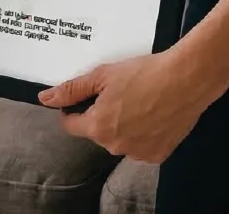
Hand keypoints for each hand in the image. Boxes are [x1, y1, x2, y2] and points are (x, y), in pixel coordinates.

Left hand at [38, 48, 210, 162]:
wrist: (184, 81)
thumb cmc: (142, 74)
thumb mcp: (102, 75)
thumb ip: (72, 89)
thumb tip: (44, 99)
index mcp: (98, 128)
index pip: (71, 124)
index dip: (72, 108)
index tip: (83, 96)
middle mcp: (115, 147)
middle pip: (97, 130)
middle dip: (101, 113)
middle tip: (118, 91)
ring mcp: (137, 154)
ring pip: (119, 139)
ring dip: (122, 124)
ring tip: (138, 100)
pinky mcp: (157, 155)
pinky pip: (140, 145)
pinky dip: (141, 132)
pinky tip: (151, 113)